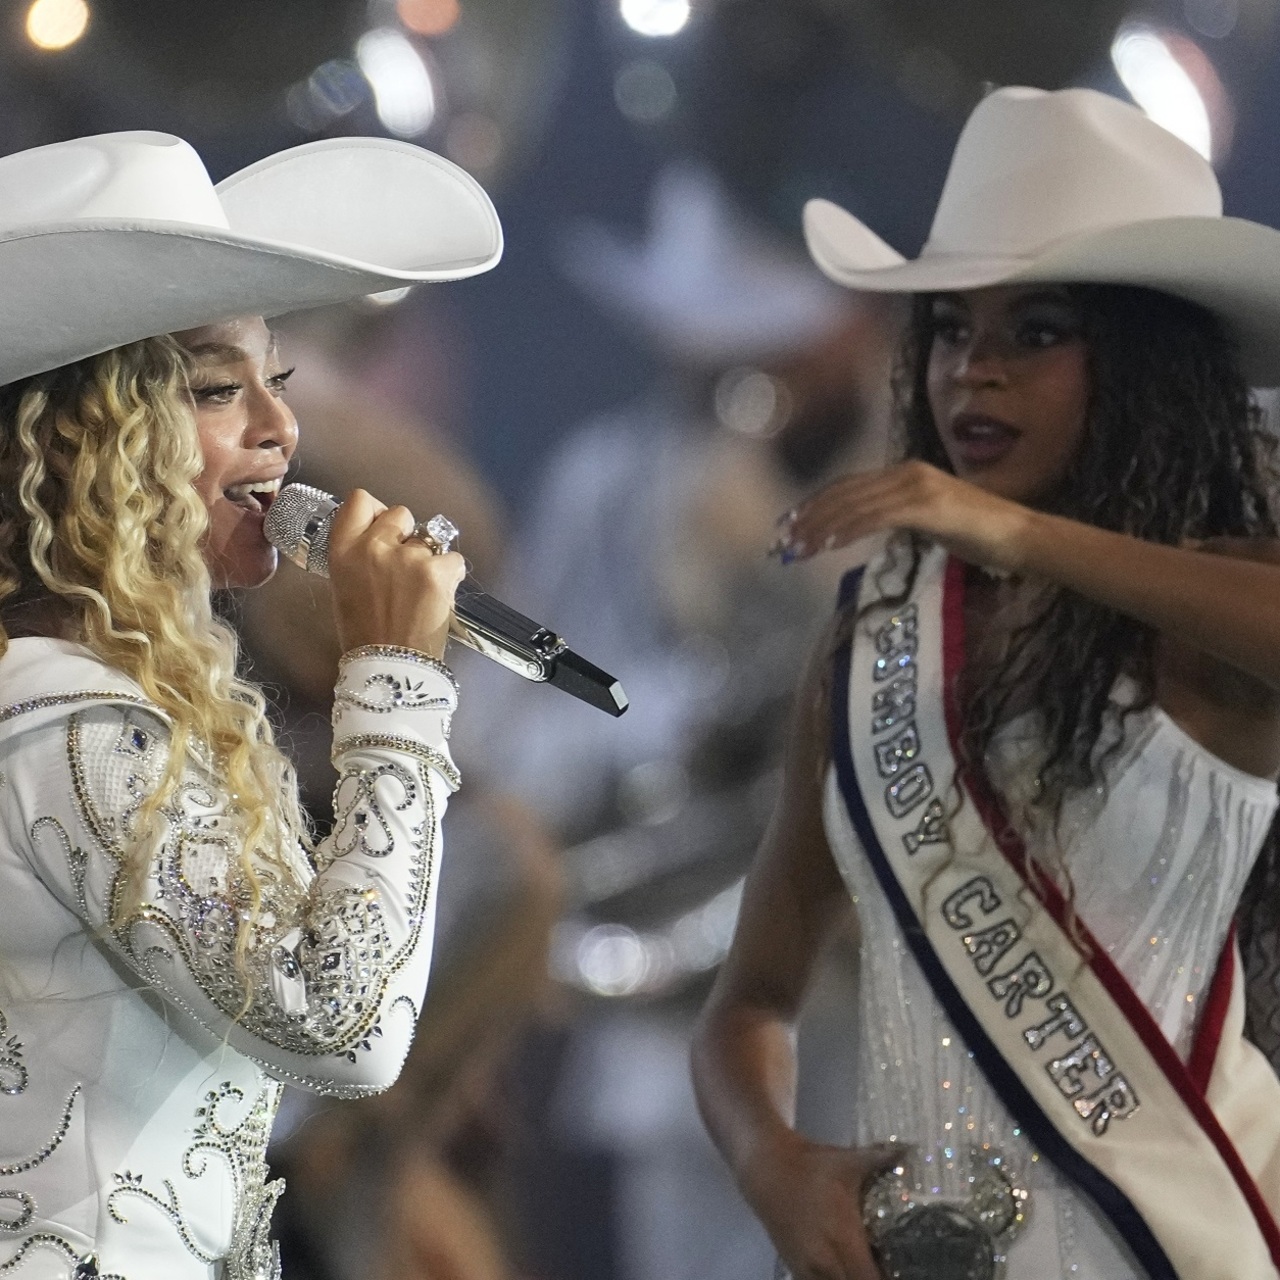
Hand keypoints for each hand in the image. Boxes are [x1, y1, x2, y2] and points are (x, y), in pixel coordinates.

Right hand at [326, 489, 465, 659]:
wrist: (389, 669)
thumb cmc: (365, 636)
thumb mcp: (345, 588)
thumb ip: (360, 557)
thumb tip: (381, 540)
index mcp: (343, 550)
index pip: (360, 500)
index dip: (376, 511)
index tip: (381, 527)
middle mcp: (374, 547)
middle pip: (400, 513)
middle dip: (406, 535)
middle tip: (404, 568)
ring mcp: (408, 557)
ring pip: (429, 538)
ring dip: (429, 559)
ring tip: (420, 593)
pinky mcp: (437, 571)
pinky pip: (453, 559)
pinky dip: (450, 576)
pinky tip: (438, 598)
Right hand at [744, 1134, 901, 1279]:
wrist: (765, 1168)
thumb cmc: (810, 1164)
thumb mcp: (848, 1160)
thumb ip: (881, 1158)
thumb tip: (912, 1148)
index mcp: (843, 1240)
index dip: (888, 1278)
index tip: (903, 1268)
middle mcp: (825, 1263)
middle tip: (887, 1265)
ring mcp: (806, 1269)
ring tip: (866, 1265)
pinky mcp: (793, 1267)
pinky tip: (844, 1267)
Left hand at [773, 461, 1032, 572]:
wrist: (1021, 537)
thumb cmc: (981, 535)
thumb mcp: (930, 521)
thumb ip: (900, 517)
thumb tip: (870, 526)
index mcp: (906, 473)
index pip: (849, 486)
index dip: (817, 504)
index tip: (791, 524)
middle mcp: (907, 473)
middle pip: (844, 493)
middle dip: (809, 517)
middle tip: (782, 541)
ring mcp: (917, 487)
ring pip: (854, 505)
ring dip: (820, 528)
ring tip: (796, 548)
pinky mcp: (926, 507)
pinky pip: (875, 518)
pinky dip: (846, 531)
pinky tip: (826, 546)